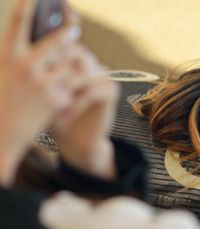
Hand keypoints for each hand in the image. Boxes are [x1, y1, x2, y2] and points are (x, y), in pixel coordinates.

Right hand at [0, 0, 80, 185]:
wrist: (2, 136)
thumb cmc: (3, 103)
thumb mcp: (5, 75)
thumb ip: (23, 58)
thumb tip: (48, 44)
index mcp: (8, 57)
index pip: (18, 24)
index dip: (27, 5)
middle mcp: (25, 66)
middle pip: (57, 41)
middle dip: (68, 34)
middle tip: (75, 29)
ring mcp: (42, 83)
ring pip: (71, 64)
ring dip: (77, 64)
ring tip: (82, 64)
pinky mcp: (56, 100)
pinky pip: (74, 86)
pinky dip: (76, 88)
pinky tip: (72, 94)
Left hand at [48, 45, 119, 179]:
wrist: (74, 139)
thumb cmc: (53, 114)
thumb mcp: (41, 91)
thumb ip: (40, 72)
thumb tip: (25, 56)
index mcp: (73, 57)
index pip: (62, 43)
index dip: (50, 57)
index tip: (38, 78)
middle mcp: (90, 62)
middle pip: (76, 53)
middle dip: (58, 73)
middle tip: (46, 90)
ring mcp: (102, 75)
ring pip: (84, 72)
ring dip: (66, 91)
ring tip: (54, 108)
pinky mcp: (110, 91)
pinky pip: (93, 90)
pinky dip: (77, 104)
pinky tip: (66, 116)